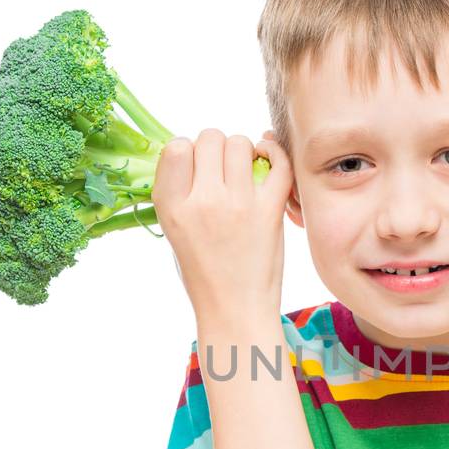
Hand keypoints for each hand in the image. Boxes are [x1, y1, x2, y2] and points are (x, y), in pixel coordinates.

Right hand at [152, 128, 292, 330]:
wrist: (234, 311)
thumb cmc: (203, 273)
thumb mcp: (173, 232)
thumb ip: (180, 192)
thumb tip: (195, 152)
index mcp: (171, 207)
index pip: (176, 147)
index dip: (189, 150)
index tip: (198, 167)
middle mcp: (202, 201)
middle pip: (210, 138)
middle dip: (217, 147)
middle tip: (224, 169)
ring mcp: (237, 205)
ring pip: (241, 144)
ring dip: (245, 150)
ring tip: (245, 170)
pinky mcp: (269, 211)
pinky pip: (278, 162)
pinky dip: (275, 153)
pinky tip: (269, 160)